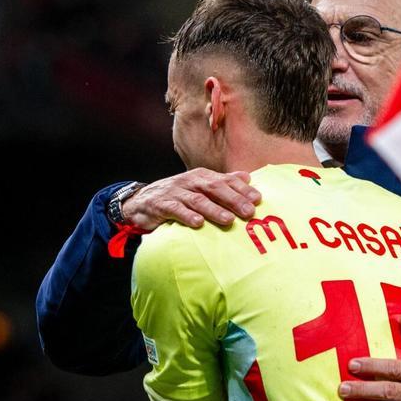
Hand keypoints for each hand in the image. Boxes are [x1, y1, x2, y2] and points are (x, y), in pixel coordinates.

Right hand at [120, 169, 259, 229]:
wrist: (142, 201)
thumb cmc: (178, 195)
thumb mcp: (200, 186)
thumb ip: (223, 182)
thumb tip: (247, 177)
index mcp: (202, 176)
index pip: (225, 180)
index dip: (242, 189)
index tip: (258, 199)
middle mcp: (190, 181)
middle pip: (214, 189)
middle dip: (233, 200)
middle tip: (248, 212)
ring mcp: (175, 193)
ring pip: (197, 200)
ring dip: (214, 210)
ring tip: (228, 220)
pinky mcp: (161, 205)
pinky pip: (176, 210)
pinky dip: (187, 216)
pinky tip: (198, 223)